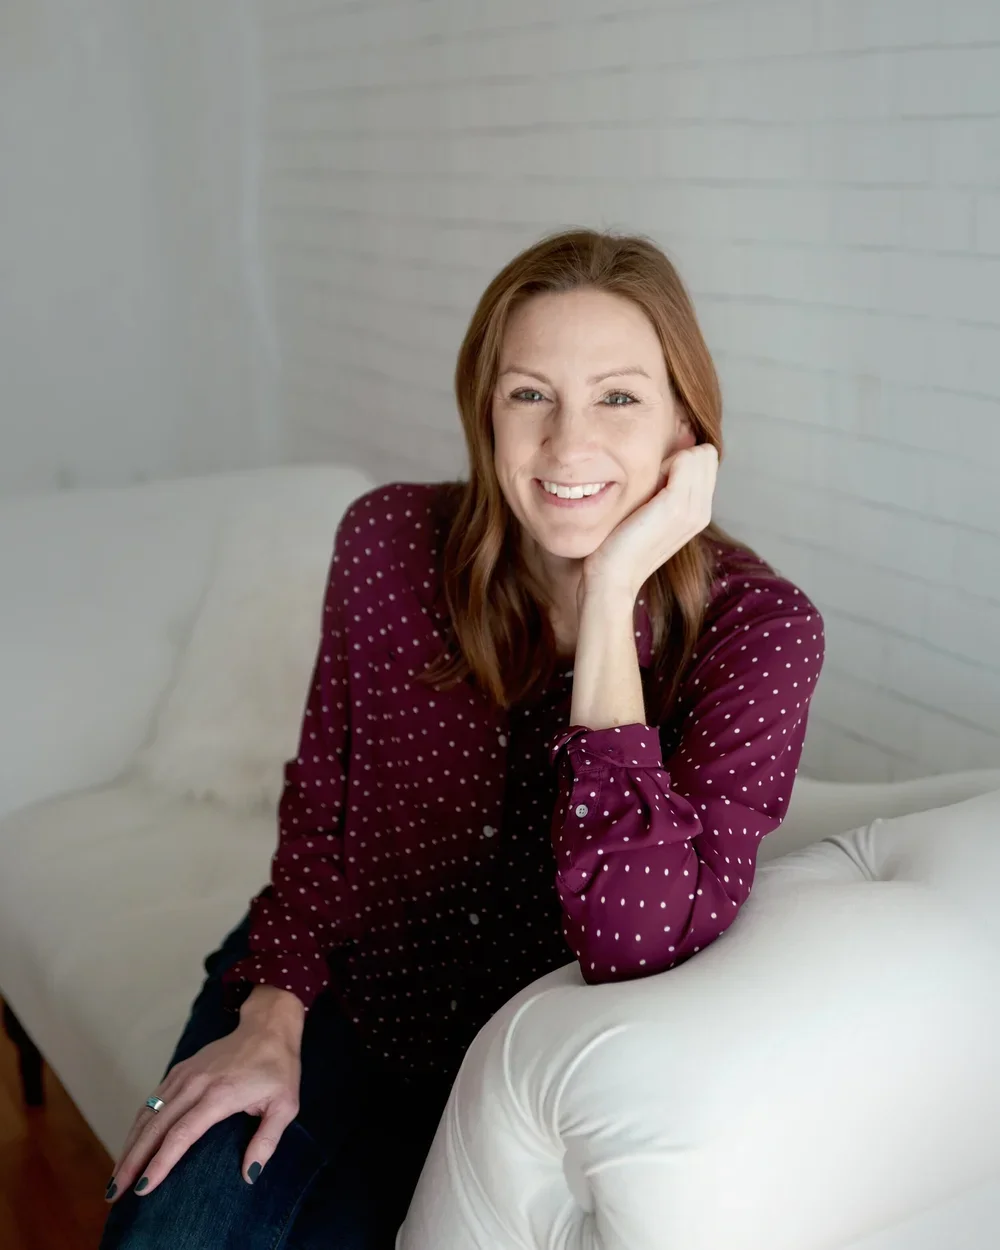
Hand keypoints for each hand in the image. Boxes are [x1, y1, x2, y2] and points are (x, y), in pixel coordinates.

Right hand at [106, 1013, 300, 1200]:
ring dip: (129, 1145)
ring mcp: (184, 1075)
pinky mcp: (179, 1071)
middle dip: (133, 1161)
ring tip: (117, 1177)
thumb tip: (249, 1175)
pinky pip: (152, 1101)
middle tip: (116, 1193)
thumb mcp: (285, 1105)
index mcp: (220, 1095)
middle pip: (155, 1127)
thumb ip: (267, 1141)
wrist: (267, 1026)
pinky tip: (130, 1145)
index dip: (160, 1163)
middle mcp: (195, 1084)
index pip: (181, 1134)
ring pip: (148, 1114)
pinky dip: (137, 1125)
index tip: (145, 1188)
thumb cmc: (278, 1068)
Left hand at [581, 443, 718, 602]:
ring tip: (644, 488)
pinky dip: (661, 463)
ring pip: (696, 454)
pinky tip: (641, 487)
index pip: (706, 462)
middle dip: (676, 457)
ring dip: (666, 460)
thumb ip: (664, 491)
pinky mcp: (677, 506)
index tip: (652, 483)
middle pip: (705, 455)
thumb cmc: (621, 544)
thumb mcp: (650, 515)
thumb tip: (664, 460)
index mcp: (699, 514)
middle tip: (647, 484)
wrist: (613, 577)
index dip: (678, 462)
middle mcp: (702, 512)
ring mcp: (693, 509)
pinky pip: (684, 459)